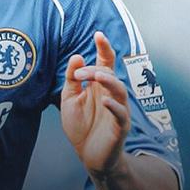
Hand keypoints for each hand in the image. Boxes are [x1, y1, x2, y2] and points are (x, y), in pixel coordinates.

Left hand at [61, 31, 129, 177]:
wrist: (88, 155)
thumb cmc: (81, 126)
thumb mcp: (69, 99)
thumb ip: (72, 79)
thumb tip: (77, 56)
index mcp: (99, 87)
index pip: (105, 63)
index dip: (104, 48)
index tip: (98, 34)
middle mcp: (111, 95)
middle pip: (109, 75)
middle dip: (95, 70)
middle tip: (78, 74)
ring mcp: (117, 110)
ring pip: (120, 91)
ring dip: (109, 81)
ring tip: (97, 76)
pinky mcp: (120, 127)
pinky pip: (121, 115)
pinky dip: (114, 106)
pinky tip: (105, 101)